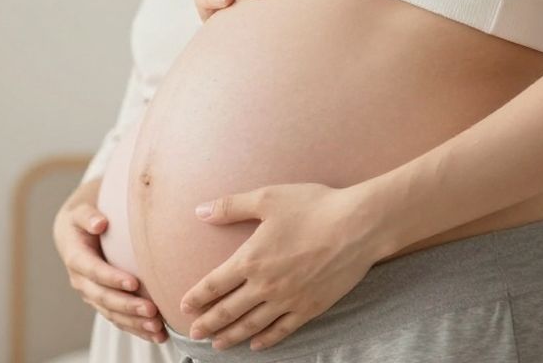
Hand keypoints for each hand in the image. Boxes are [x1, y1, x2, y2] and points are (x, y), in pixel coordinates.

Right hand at [53, 179, 166, 343]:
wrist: (75, 233)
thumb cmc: (83, 219)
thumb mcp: (80, 212)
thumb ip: (87, 216)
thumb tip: (100, 223)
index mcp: (75, 257)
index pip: (93, 270)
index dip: (112, 278)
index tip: (134, 283)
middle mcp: (81, 280)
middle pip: (103, 297)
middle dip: (127, 305)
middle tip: (151, 310)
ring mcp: (92, 294)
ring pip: (111, 313)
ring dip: (134, 322)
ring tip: (157, 328)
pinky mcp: (103, 303)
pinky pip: (118, 319)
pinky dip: (136, 329)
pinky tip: (156, 335)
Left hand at [180, 183, 382, 351]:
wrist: (358, 226)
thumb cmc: (313, 207)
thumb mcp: (267, 198)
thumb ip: (230, 206)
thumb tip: (199, 212)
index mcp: (250, 259)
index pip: (214, 284)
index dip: (197, 297)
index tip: (184, 306)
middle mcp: (265, 285)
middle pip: (228, 311)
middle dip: (208, 324)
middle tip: (194, 334)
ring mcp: (288, 300)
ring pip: (252, 325)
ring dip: (231, 336)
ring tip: (217, 344)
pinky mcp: (310, 308)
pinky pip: (282, 330)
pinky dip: (266, 340)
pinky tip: (257, 345)